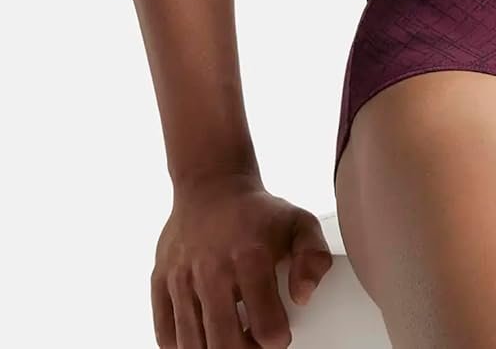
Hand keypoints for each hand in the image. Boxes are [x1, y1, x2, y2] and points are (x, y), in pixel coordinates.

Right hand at [151, 173, 333, 346]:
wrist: (212, 186)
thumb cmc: (258, 212)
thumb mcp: (299, 222)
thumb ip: (314, 257)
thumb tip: (304, 296)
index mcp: (251, 256)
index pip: (265, 325)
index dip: (276, 339)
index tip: (279, 333)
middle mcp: (211, 269)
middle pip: (224, 344)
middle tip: (254, 343)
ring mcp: (181, 277)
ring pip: (192, 345)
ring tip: (231, 339)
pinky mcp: (158, 282)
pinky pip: (165, 335)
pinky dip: (184, 346)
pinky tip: (203, 335)